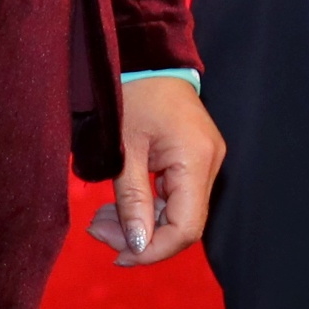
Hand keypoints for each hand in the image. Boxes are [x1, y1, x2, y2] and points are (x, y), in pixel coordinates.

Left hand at [90, 78, 220, 265]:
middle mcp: (211, 161)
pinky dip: (149, 206)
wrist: (145, 54)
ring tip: (100, 219)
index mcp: (196, 158)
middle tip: (97, 230)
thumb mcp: (123, 149)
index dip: (153, 250)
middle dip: (140, 237)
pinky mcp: (197, 158)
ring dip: (141, 223)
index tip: (116, 254)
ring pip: (179, 212)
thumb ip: (131, 201)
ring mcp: (207, 159)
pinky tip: (119, 205)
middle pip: (183, 223)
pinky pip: (177, 196)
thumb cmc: (130, 92)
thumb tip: (137, 248)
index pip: (186, 227)